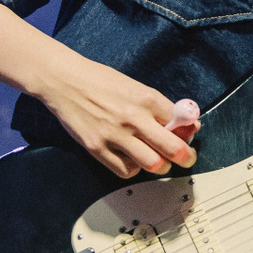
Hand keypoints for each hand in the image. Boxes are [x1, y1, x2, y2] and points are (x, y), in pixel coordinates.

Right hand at [36, 50, 197, 179]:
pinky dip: (133, 169)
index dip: (188, 133)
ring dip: (160, 166)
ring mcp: (115, 135)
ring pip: (152, 164)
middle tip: (185, 158)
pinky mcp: (97, 148)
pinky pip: (126, 171)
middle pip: (173, 148)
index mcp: (147, 98)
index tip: (187, 137)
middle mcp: (134, 117)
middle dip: (185, 157)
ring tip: (158, 160)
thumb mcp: (134, 86)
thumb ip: (158, 106)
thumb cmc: (99, 81)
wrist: (64, 81)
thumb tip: (184, 123)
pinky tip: (132, 159)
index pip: (181, 122)